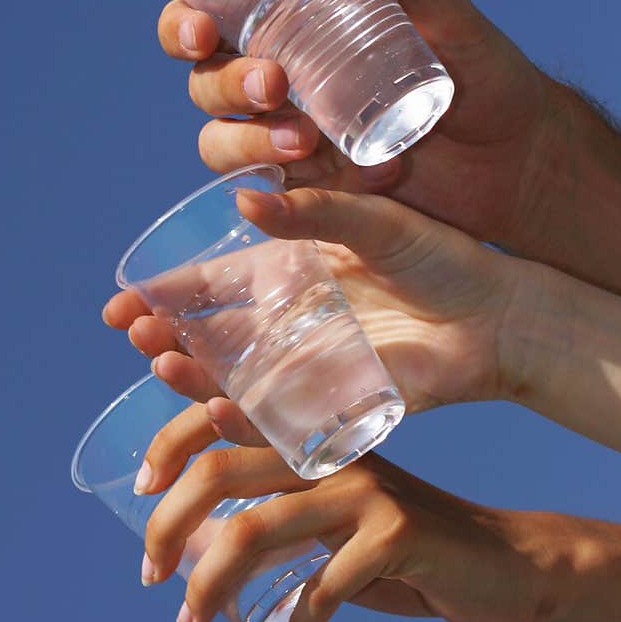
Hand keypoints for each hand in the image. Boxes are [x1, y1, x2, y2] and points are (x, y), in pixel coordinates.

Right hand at [107, 184, 620, 480]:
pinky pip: (280, 418)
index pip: (210, 282)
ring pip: (232, 378)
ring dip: (192, 374)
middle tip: (135, 332)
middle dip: (164, 334)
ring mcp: (308, 365)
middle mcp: (288, 322)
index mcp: (289, 269)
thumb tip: (246, 203)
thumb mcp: (377, 221)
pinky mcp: (338, 404)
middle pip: (208, 334)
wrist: (501, 314)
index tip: (119, 302)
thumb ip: (316, 213)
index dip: (162, 292)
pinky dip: (246, 418)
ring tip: (161, 361)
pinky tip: (216, 407)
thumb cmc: (443, 256)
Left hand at [137, 403, 564, 621]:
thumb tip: (197, 547)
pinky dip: (299, 621)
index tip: (139, 483)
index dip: (175, 433)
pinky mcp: (397, 531)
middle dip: (170, 524)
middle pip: (222, 469)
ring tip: (192, 618)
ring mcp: (365, 485)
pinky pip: (322, 582)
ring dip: (211, 584)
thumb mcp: (333, 516)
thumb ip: (278, 513)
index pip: (226, 414)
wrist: (503, 561)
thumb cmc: (401, 544)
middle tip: (150, 573)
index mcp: (312, 437)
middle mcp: (331, 448)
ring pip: (257, 529)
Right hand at [155, 0, 620, 321]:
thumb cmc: (486, 74)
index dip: (182, 25)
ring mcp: (292, 141)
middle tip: (275, 85)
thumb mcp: (451, 20)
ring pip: (222, 143)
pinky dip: (291, 191)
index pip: (208, 22)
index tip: (199, 30)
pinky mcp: (316, 194)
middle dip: (225, 83)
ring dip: (246, 139)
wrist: (522, 160)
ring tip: (305, 141)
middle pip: (206, 84)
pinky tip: (338, 179)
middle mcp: (280, 85)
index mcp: (294, 31)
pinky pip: (275, 195)